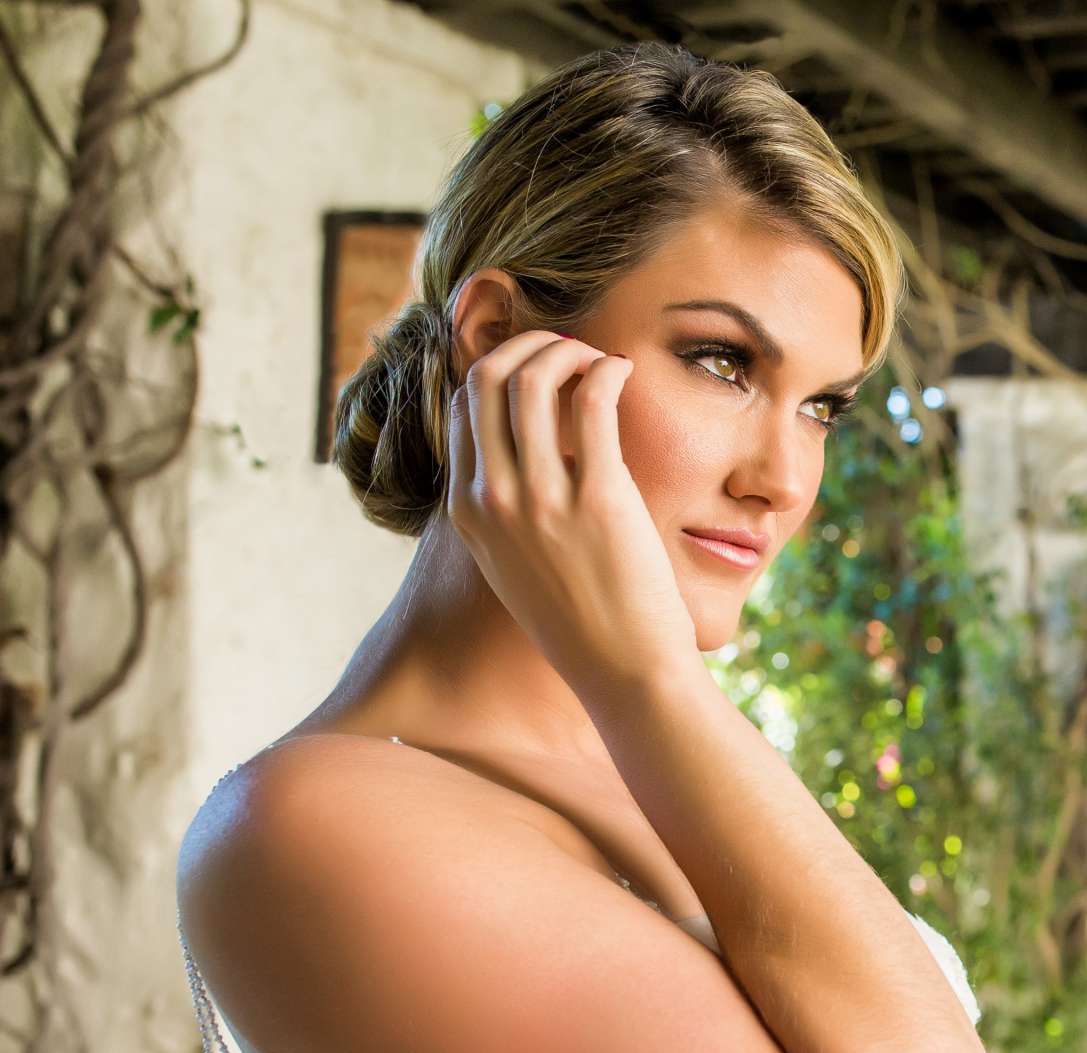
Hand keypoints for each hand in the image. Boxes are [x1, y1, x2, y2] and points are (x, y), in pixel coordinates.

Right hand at [443, 328, 697, 696]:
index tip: (539, 365)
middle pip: (486, 381)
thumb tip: (522, 457)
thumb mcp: (518, 564)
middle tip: (569, 348)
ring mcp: (540, 501)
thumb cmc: (583, 620)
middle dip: (527, 346)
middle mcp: (492, 501)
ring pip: (532, 381)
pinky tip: (622, 372)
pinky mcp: (597, 500)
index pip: (462, 408)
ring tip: (598, 358)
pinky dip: (606, 371)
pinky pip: (592, 403)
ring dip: (567, 351)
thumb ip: (506, 512)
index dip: (500, 369)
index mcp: (467, 513)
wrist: (624, 672)